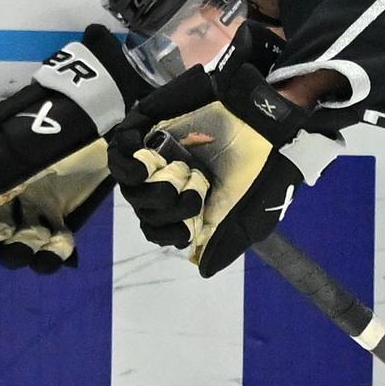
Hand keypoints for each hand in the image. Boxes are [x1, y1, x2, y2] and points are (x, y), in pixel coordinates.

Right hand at [0, 27, 150, 271]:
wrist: (101, 106)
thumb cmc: (54, 116)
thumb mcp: (21, 134)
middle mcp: (8, 192)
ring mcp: (37, 205)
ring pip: (18, 241)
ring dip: (16, 251)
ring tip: (23, 250)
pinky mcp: (66, 214)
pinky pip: (54, 243)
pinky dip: (52, 254)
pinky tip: (55, 252)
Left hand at [107, 65, 313, 276]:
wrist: (266, 118)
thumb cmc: (262, 164)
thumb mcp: (251, 216)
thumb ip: (224, 242)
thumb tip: (200, 267)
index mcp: (193, 200)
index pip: (161, 229)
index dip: (171, 232)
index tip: (193, 224)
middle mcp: (172, 178)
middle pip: (144, 209)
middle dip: (168, 208)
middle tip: (200, 184)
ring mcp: (157, 153)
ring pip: (130, 187)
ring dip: (154, 188)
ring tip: (183, 170)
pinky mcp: (147, 127)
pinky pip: (119, 152)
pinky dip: (129, 165)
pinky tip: (150, 165)